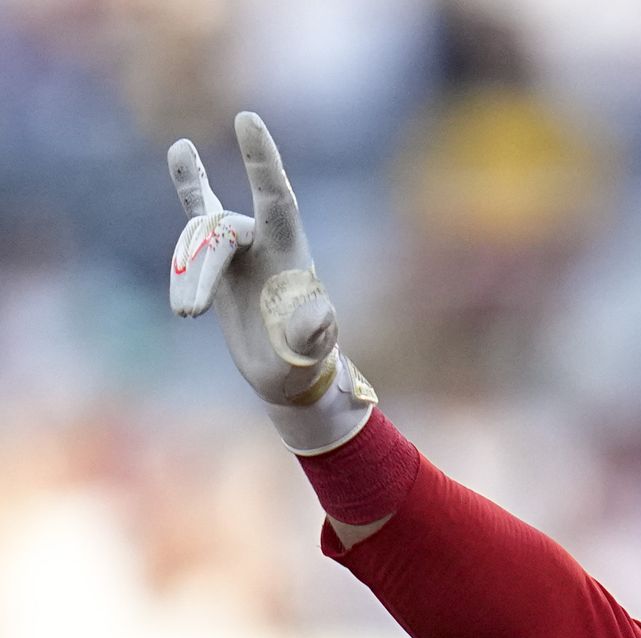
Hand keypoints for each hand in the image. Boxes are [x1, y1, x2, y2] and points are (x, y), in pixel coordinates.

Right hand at [167, 111, 376, 453]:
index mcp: (291, 253)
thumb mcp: (310, 351)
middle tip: (190, 313)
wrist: (287, 372)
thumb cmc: (304, 360)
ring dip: (187, 277)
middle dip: (200, 270)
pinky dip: (189, 182)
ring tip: (187, 314)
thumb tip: (317, 316)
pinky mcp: (217, 255)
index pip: (276, 198)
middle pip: (221, 232)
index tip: (247, 119)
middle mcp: (265, 239)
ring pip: (198, 240)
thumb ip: (313, 331)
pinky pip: (199, 210)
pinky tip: (182, 150)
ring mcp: (240, 244)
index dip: (262, 161)